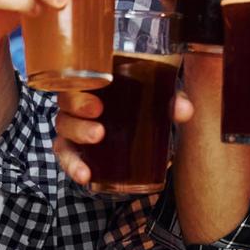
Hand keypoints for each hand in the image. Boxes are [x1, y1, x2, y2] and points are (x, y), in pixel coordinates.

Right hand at [53, 85, 197, 185]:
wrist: (136, 142)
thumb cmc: (142, 110)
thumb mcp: (159, 103)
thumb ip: (172, 102)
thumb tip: (184, 110)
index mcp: (97, 83)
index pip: (83, 74)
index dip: (85, 77)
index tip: (102, 82)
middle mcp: (80, 102)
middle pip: (68, 98)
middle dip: (80, 103)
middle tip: (98, 110)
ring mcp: (74, 126)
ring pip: (65, 126)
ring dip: (79, 131)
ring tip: (96, 136)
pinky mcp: (73, 150)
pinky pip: (67, 156)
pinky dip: (73, 166)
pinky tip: (85, 176)